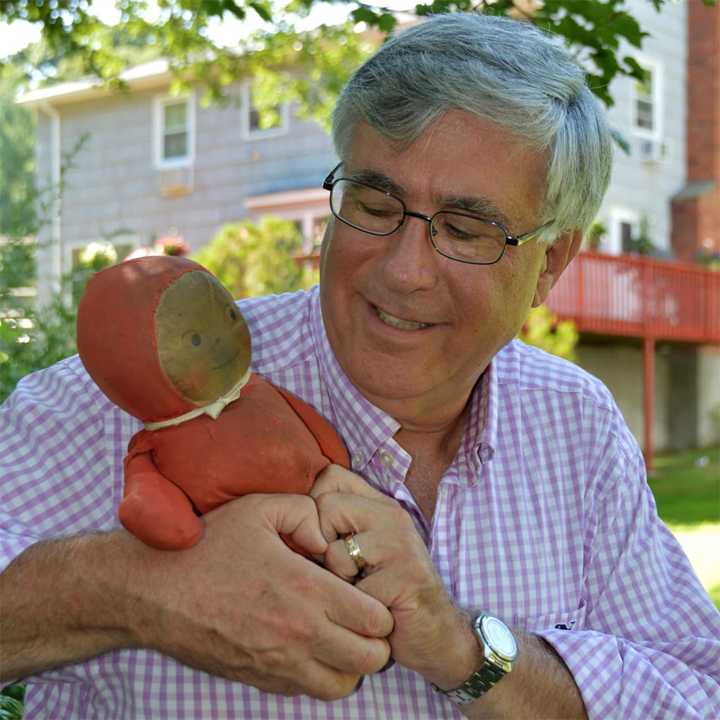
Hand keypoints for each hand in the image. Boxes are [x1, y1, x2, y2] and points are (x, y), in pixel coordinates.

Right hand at [125, 493, 393, 699]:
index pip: (375, 620)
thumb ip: (305, 512)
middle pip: (369, 660)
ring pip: (342, 685)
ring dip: (350, 664)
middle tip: (363, 619)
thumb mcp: (258, 508)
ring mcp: (278, 663)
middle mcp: (298, 633)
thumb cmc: (208, 545)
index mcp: (305, 589)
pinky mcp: (258, 679)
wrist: (154, 591)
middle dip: (376, 641)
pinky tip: (306, 646)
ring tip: (339, 636)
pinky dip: (319, 675)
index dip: (381, 609)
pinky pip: (307, 691)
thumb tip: (327, 540)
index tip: (369, 594)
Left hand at [311, 466, 480, 689]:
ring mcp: (401, 545)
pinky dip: (353, 611)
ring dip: (337, 582)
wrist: (437, 636)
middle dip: (320, 546)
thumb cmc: (386, 592)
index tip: (324, 538)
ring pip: (333, 551)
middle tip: (345, 571)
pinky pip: (350, 592)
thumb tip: (290, 514)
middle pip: (325, 506)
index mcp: (380, 504)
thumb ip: (337, 524)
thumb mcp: (362, 549)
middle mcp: (393, 516)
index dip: (313, 505)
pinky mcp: (406, 578)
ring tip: (360, 592)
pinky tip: (372, 612)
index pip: (331, 475)